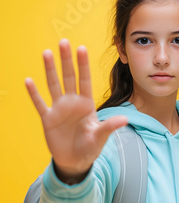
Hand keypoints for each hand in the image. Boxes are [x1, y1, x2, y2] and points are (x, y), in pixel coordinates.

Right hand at [25, 39, 127, 176]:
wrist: (75, 161)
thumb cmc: (90, 146)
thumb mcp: (101, 137)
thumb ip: (109, 126)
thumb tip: (125, 119)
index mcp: (87, 104)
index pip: (85, 80)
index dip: (83, 65)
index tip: (81, 48)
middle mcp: (72, 102)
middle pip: (69, 77)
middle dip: (66, 60)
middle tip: (63, 42)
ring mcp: (59, 109)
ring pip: (53, 85)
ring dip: (50, 70)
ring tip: (47, 53)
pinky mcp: (48, 119)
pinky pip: (40, 104)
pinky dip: (34, 94)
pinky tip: (29, 81)